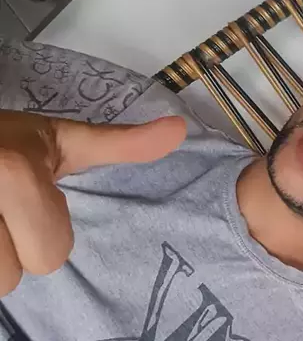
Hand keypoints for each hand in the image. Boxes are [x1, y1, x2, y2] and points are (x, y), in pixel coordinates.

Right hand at [0, 110, 185, 295]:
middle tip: (4, 213)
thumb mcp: (60, 138)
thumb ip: (120, 143)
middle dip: (11, 248)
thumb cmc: (1, 142)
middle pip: (10, 277)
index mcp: (13, 177)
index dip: (44, 231)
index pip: (49, 255)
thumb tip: (179, 131)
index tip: (28, 201)